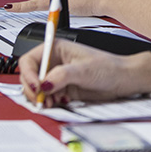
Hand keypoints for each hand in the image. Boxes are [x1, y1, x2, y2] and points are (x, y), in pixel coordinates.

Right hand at [19, 39, 150, 106]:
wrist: (122, 80)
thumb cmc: (108, 67)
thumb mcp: (84, 70)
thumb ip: (61, 76)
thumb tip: (43, 84)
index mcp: (56, 49)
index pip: (30, 60)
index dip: (28, 74)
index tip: (36, 87)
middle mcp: (54, 62)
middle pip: (29, 76)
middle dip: (33, 89)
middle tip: (42, 99)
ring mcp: (57, 76)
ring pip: (37, 88)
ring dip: (40, 97)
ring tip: (51, 102)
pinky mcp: (62, 89)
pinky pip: (47, 97)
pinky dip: (48, 102)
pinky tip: (58, 102)